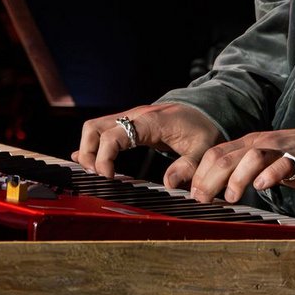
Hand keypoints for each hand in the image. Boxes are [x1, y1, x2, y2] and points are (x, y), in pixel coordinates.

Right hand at [74, 103, 224, 181]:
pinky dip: (94, 146)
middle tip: (98, 176)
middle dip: (89, 153)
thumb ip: (188, 166)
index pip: (113, 136)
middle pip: (93, 128)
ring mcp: (128, 118)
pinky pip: (102, 130)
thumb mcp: (203, 148)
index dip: (104, 158)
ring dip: (89, 149)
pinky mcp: (128, 124)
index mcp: (148, 121)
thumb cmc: (202, 127)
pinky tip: (91, 162)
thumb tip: (168, 184)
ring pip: (93, 128)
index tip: (108, 177)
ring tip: (96, 172)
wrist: (205, 110)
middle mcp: (133, 116)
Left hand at [186, 127, 294, 203]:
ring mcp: (278, 151)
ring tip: (231, 197)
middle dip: (210, 179)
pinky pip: (283, 165)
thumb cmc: (285, 159)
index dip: (200, 173)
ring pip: (253, 157)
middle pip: (227, 157)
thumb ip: (237, 171)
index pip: (215, 153)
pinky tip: (261, 187)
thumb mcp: (256, 160)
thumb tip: (209, 190)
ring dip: (237, 178)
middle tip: (203, 199)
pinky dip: (270, 175)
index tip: (193, 193)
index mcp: (246, 144)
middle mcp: (259, 144)